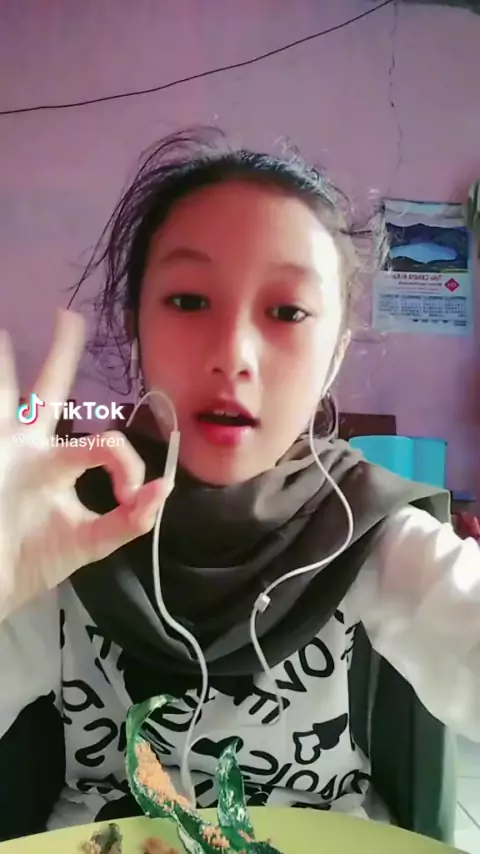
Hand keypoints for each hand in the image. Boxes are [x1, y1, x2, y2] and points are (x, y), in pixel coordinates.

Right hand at [0, 310, 171, 620]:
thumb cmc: (34, 560)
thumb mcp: (88, 543)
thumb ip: (128, 521)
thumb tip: (165, 488)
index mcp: (61, 463)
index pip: (103, 441)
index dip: (127, 461)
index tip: (130, 495)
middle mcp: (30, 446)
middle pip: (50, 390)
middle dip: (62, 353)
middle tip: (69, 316)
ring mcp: (1, 447)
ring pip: (5, 393)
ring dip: (3, 362)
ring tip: (3, 331)